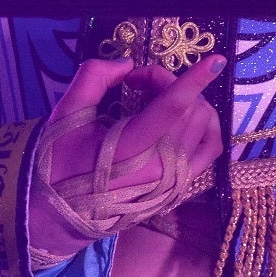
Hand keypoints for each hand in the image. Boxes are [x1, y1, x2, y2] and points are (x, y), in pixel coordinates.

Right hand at [27, 54, 225, 258]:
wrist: (59, 216)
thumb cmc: (58, 163)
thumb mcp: (66, 115)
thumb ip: (94, 78)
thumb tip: (128, 64)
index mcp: (128, 151)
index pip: (171, 108)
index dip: (194, 80)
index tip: (217, 60)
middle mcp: (159, 169)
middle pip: (188, 109)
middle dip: (167, 83)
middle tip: (138, 84)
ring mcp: (173, 181)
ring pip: (204, 124)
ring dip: (187, 101)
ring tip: (155, 100)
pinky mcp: (180, 187)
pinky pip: (210, 149)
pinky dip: (204, 125)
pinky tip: (181, 118)